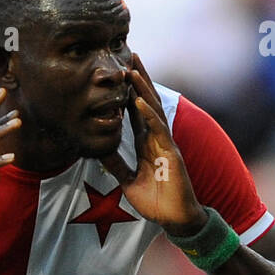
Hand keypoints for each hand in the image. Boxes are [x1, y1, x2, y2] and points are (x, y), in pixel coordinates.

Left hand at [100, 55, 207, 237]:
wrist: (176, 218)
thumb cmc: (156, 201)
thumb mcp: (128, 181)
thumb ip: (116, 165)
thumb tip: (98, 150)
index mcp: (146, 143)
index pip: (136, 112)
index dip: (128, 92)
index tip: (120, 72)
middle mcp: (156, 138)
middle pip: (146, 102)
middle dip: (138, 80)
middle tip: (129, 56)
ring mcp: (165, 143)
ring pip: (152, 110)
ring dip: (141, 89)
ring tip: (131, 70)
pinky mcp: (171, 153)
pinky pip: (158, 130)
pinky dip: (148, 115)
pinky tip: (138, 101)